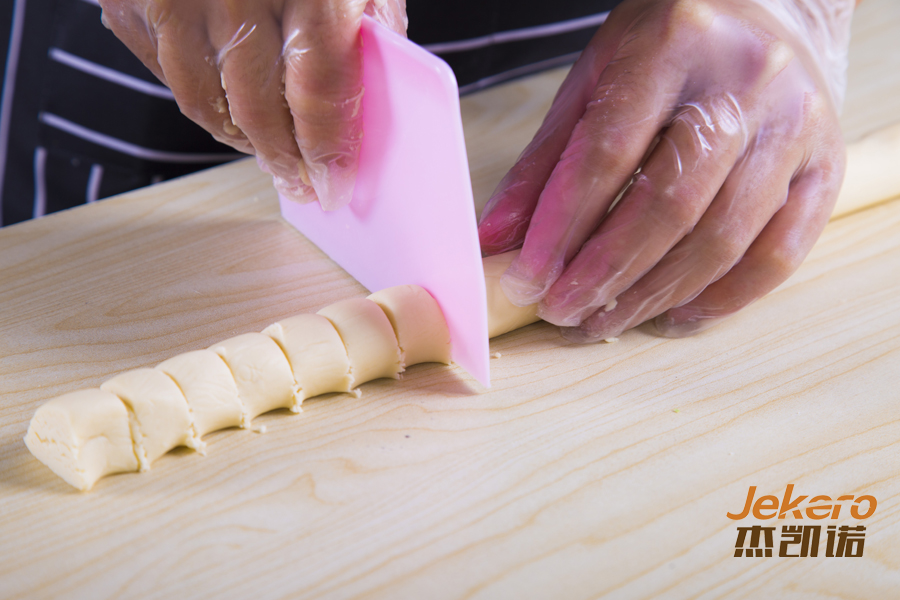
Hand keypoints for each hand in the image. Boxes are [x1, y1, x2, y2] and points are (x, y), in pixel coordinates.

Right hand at [99, 0, 407, 209]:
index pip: (317, 95)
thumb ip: (368, 25)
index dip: (326, 149)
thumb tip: (364, 102)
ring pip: (205, 103)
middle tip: (300, 182)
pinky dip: (199, 99)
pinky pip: (167, 74)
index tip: (332, 180)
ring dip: (240, 139)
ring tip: (266, 153)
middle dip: (284, 158)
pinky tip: (226, 107)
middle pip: (259, 110)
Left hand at [477, 0, 854, 340]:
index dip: (561, 229)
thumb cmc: (671, 41)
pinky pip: (782, 250)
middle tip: (562, 312)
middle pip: (669, 204)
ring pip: (724, 236)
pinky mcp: (826, 163)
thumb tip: (498, 237)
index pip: (607, 154)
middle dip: (606, 274)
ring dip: (657, 294)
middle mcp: (744, 81)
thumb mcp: (595, 76)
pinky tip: (679, 312)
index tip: (528, 280)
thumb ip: (547, 158)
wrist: (772, 5)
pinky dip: (726, 296)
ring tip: (607, 319)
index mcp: (672, 45)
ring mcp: (794, 125)